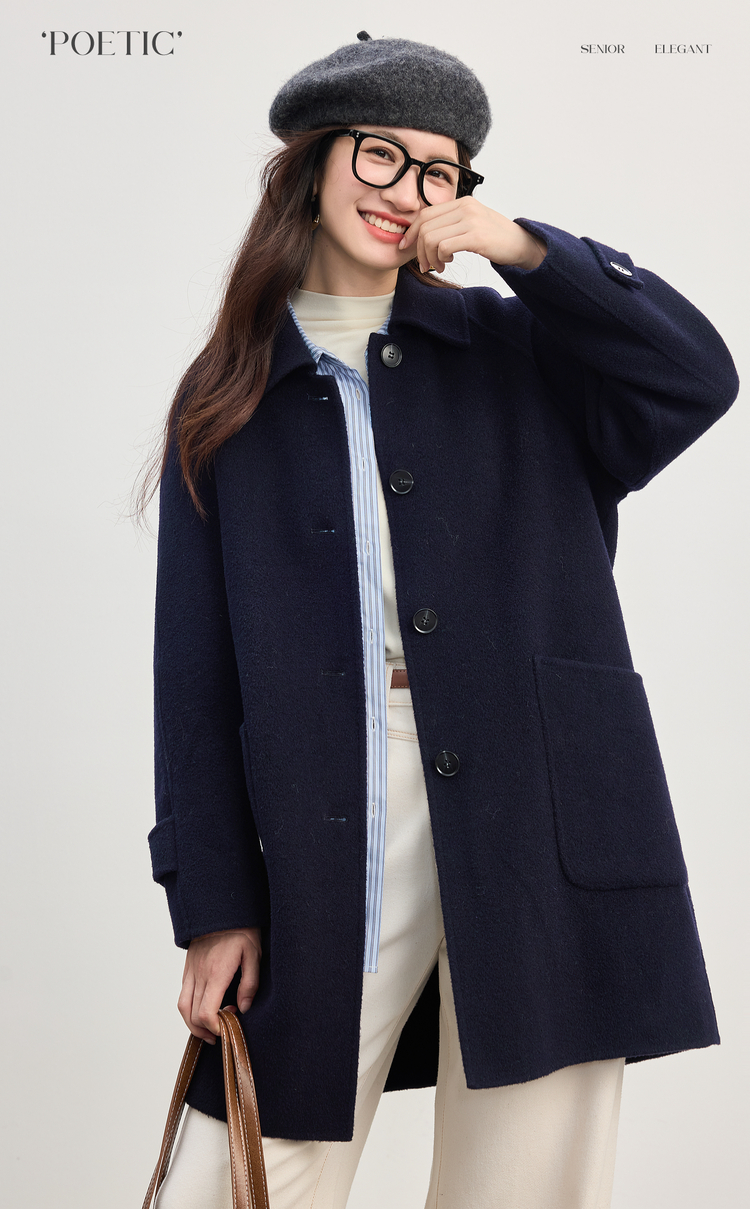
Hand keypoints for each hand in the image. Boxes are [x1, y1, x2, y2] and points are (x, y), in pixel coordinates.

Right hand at [178, 927, 261, 1043]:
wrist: (222, 908)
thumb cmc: (241, 930)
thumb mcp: (254, 954)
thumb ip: (249, 984)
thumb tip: (244, 1008)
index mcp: (216, 973)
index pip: (206, 1012)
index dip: (215, 1027)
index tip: (228, 1028)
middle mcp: (199, 974)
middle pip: (192, 1015)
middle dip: (206, 1030)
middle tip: (222, 1032)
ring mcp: (191, 970)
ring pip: (183, 1006)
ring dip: (193, 1024)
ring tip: (209, 1029)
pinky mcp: (188, 967)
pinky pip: (183, 993)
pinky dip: (189, 1008)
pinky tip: (203, 1009)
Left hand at [398, 197, 545, 273]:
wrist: (521, 244)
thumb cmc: (494, 237)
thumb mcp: (471, 222)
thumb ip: (451, 222)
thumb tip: (424, 233)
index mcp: (461, 202)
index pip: (425, 214)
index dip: (412, 232)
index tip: (407, 246)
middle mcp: (465, 207)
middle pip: (425, 227)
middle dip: (418, 249)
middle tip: (424, 264)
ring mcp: (471, 221)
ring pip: (431, 238)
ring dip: (429, 257)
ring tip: (439, 265)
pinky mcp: (476, 237)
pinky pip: (444, 247)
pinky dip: (440, 258)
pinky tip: (448, 263)